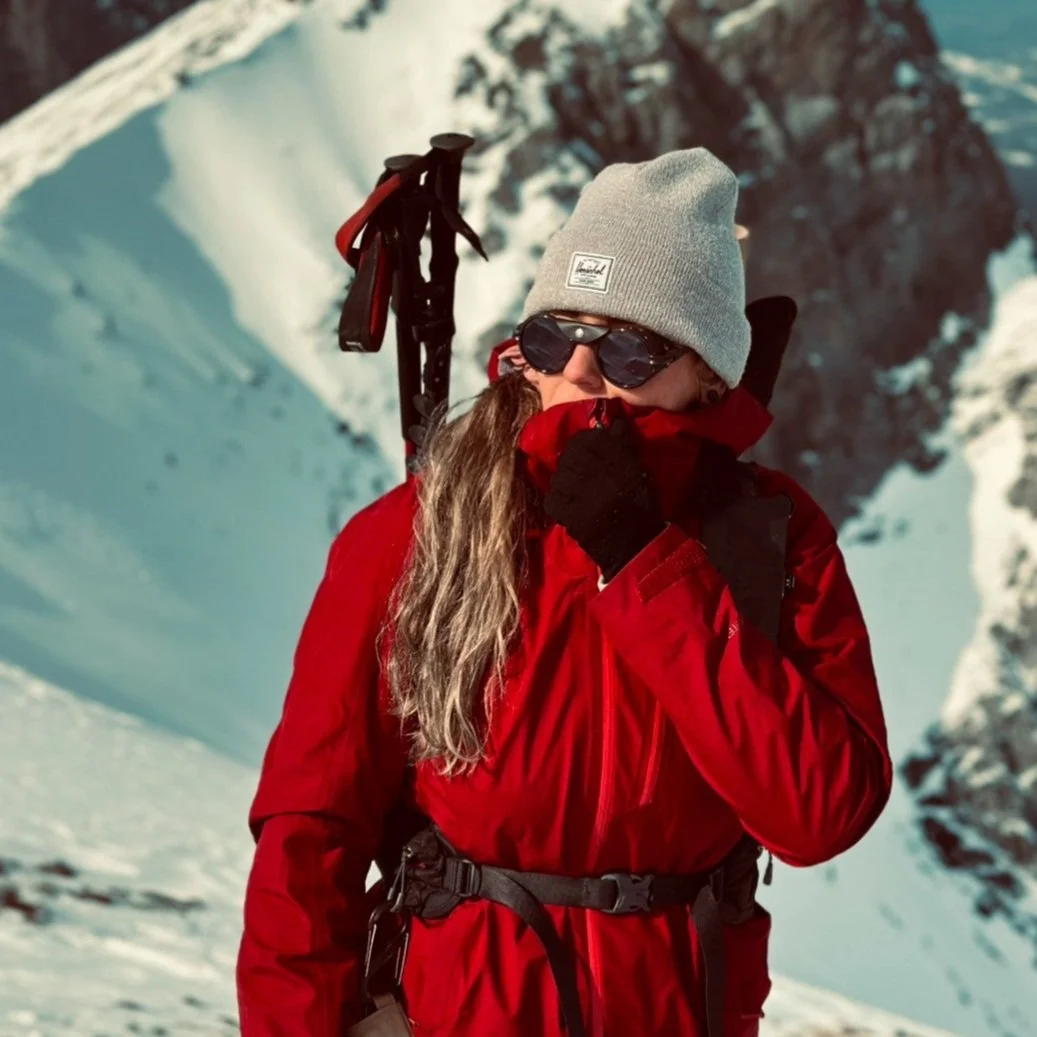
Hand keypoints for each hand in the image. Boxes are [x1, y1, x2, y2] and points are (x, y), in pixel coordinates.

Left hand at [543, 418, 665, 581]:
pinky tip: (566, 501)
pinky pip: (553, 499)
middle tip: (581, 466)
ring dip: (564, 478)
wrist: (636, 545)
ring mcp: (580, 497)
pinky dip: (557, 498)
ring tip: (574, 485)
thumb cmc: (640, 506)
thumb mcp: (637, 471)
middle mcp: (597, 476)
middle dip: (573, 457)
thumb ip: (623, 446)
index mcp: (617, 463)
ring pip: (560, 476)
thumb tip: (612, 423)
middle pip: (571, 456)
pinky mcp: (570, 516)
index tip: (590, 445)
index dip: (587, 440)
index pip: (589, 440)